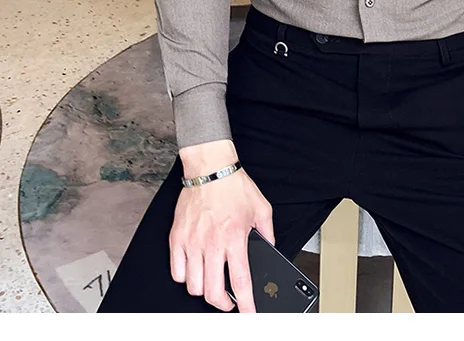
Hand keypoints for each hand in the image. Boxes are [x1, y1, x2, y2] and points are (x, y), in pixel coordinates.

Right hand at [170, 139, 274, 312]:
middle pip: (212, 292)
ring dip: (203, 290)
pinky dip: (184, 276)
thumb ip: (267, 231)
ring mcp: (192, 242)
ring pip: (192, 285)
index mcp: (235, 237)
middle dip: (223, 304)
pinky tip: (193, 270)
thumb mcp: (261, 208)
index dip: (245, 303)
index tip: (247, 313)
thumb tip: (270, 247)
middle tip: (229, 301)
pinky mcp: (177, 238)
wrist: (210, 168)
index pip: (240, 280)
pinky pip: (176, 271)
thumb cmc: (234, 185)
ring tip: (211, 283)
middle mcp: (212, 243)